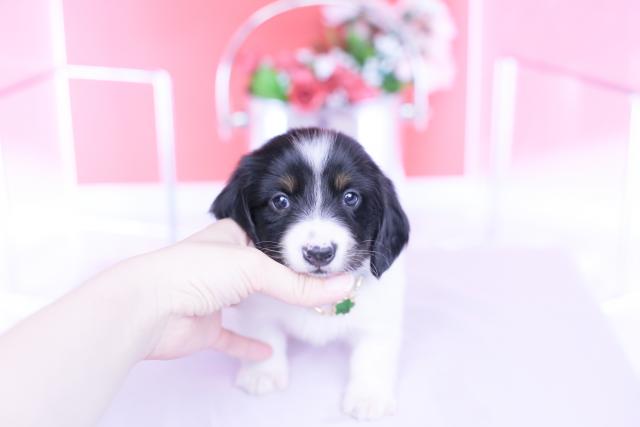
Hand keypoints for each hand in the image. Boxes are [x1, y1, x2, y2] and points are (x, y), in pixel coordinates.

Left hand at [104, 219, 353, 360]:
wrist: (147, 308)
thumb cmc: (195, 272)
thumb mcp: (255, 269)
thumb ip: (299, 285)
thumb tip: (342, 287)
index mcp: (232, 236)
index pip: (274, 240)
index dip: (300, 249)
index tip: (329, 261)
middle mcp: (223, 264)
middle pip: (264, 273)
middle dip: (291, 281)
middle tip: (324, 289)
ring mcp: (214, 296)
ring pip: (249, 303)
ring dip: (272, 308)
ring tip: (306, 312)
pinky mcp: (205, 328)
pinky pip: (232, 337)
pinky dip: (249, 344)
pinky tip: (268, 349)